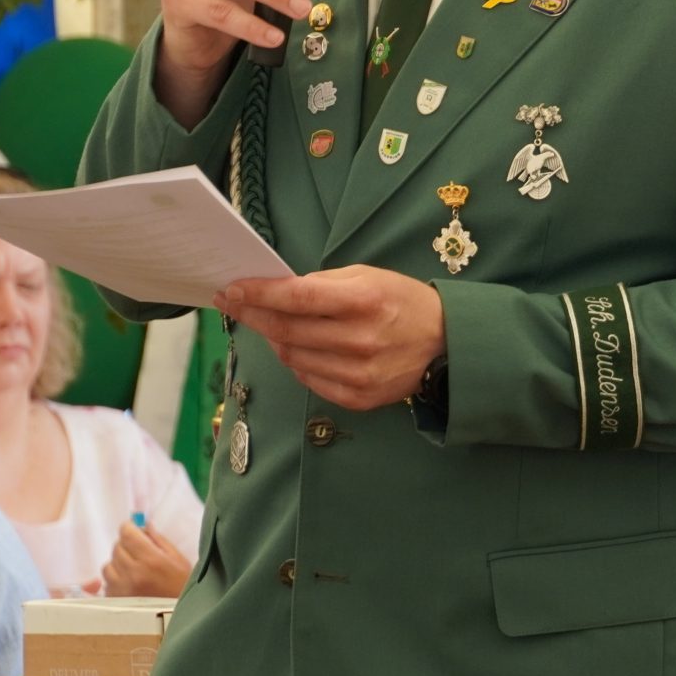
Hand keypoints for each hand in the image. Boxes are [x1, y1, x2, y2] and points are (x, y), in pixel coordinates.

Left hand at [102, 520, 191, 597]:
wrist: (182, 618)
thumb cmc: (183, 587)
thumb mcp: (178, 560)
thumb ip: (158, 540)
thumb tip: (143, 525)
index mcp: (151, 560)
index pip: (126, 533)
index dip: (129, 528)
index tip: (134, 530)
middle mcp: (133, 573)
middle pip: (116, 547)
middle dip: (126, 545)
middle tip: (138, 552)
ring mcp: (121, 589)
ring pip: (108, 565)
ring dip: (118, 564)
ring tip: (132, 570)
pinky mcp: (115, 602)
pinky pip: (107, 584)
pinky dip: (115, 581)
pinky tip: (129, 584)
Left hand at [218, 267, 446, 411]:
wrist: (444, 344)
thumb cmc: (401, 302)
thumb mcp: (367, 277)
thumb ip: (322, 283)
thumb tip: (276, 292)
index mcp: (363, 300)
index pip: (296, 297)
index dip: (258, 294)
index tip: (231, 289)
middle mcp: (360, 339)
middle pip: (287, 330)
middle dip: (253, 315)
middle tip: (234, 304)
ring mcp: (358, 373)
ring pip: (292, 358)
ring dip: (274, 339)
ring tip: (272, 325)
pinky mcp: (358, 398)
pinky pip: (309, 380)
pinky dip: (296, 362)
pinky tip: (299, 348)